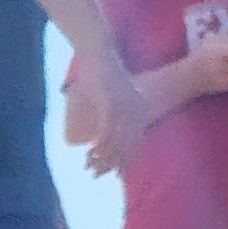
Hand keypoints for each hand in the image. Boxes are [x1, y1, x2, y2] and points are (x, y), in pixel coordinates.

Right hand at [74, 59, 151, 175]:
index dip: (126, 161)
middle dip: (111, 164)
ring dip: (101, 158)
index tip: (116, 176)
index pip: (136, 141)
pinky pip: (107, 131)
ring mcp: (124, 107)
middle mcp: (136, 109)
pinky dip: (99, 145)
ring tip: (88, 167)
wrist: (99, 52)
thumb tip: (105, 123)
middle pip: (126, 146)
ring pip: (116, 142)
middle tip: (96, 176)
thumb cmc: (102, 72)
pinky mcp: (110, 103)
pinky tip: (90, 154)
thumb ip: (113, 108)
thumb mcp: (112, 93)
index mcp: (139, 108)